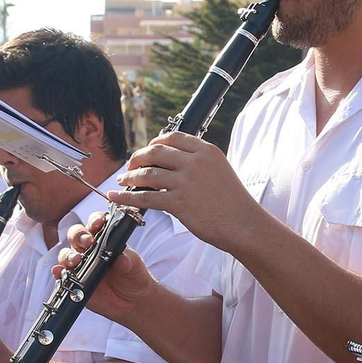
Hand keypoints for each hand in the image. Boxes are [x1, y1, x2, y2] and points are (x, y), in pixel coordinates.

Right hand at [53, 213, 156, 325]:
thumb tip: (121, 260)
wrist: (133, 301)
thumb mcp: (135, 266)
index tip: (99, 222)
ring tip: (76, 260)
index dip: (94, 220)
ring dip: (68, 255)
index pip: (95, 223)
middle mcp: (88, 249)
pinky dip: (58, 272)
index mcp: (104, 239)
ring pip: (66, 254)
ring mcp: (80, 265)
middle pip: (76, 235)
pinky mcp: (74, 281)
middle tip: (88, 242)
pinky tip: (59, 272)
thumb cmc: (134, 276)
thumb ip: (128, 261)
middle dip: (79, 236)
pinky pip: (62, 275)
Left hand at [109, 132, 262, 248]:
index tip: (147, 149)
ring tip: (122, 180)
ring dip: (129, 177)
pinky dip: (126, 197)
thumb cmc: (233, 202)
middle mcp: (195, 162)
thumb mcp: (221, 170)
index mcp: (206, 151)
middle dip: (138, 158)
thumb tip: (173, 162)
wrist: (244, 225)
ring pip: (147, 174)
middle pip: (155, 152)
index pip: (173, 137)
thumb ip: (199, 162)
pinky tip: (117, 197)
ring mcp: (186, 182)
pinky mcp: (178, 203)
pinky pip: (145, 198)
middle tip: (130, 165)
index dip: (155, 142)